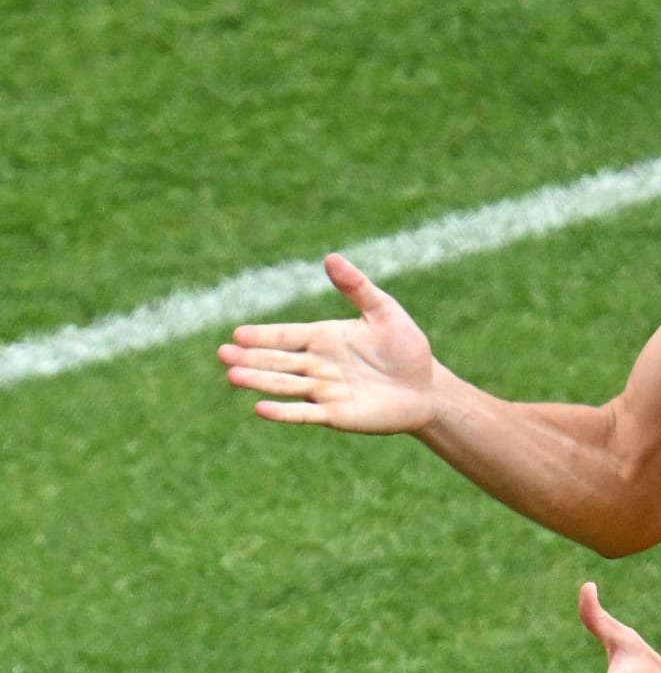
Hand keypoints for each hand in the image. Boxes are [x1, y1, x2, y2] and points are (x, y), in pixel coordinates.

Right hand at [217, 253, 436, 433]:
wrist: (426, 387)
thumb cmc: (406, 347)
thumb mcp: (384, 312)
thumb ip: (357, 287)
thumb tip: (331, 258)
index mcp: (325, 337)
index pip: (287, 335)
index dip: (264, 335)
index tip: (238, 333)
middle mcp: (318, 364)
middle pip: (278, 360)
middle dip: (251, 357)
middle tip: (222, 354)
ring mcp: (324, 391)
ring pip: (285, 385)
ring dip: (259, 381)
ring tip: (232, 375)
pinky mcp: (335, 415)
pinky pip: (305, 413)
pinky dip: (284, 412)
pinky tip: (260, 408)